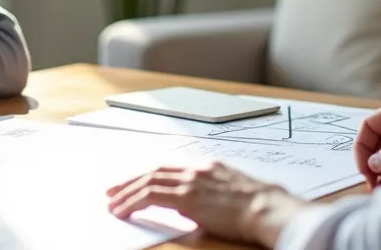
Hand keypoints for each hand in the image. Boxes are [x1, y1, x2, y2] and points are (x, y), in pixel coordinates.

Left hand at [106, 162, 308, 246]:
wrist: (268, 208)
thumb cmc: (260, 208)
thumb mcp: (233, 195)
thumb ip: (212, 197)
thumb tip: (195, 208)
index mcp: (208, 169)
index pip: (170, 169)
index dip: (149, 176)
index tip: (136, 183)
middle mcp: (196, 170)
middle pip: (154, 172)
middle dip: (131, 182)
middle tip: (113, 191)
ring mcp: (190, 181)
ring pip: (147, 182)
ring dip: (126, 193)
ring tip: (112, 205)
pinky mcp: (186, 196)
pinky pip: (149, 196)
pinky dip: (132, 202)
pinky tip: (123, 211)